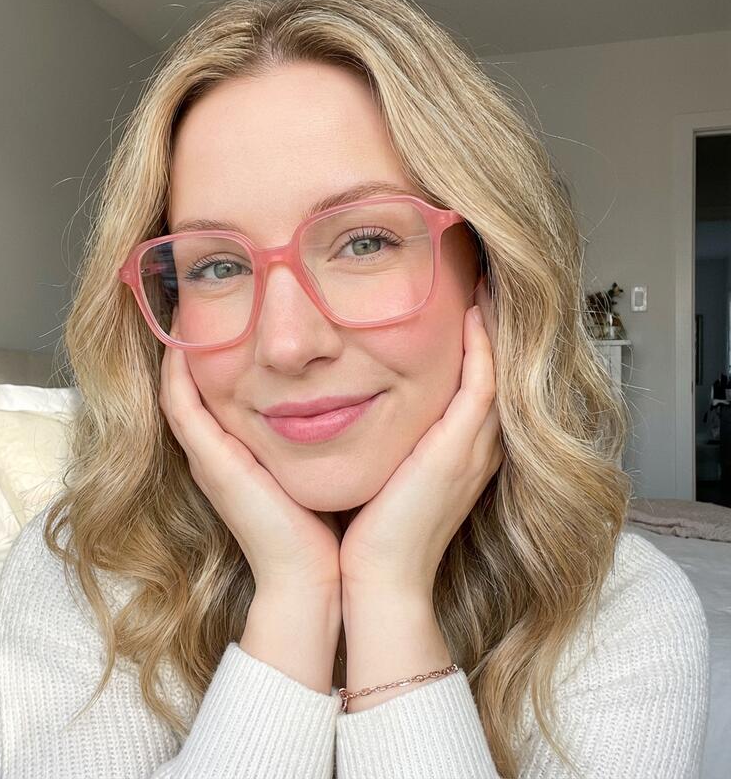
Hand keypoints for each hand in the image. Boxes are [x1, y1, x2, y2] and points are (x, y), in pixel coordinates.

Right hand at [159, 323, 341, 594]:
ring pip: (181, 391)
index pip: (224, 391)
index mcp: (245, 450)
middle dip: (198, 344)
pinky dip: (177, 375)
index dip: (221, 353)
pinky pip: (182, 408)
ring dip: (182, 351)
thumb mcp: (325, 465)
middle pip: (196, 385)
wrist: (316, 576)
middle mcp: (220, 451)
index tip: (234, 314)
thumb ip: (331, 433)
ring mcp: (210, 458)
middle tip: (196, 300)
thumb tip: (360, 393)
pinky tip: (181, 341)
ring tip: (183, 306)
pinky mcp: (212, 464)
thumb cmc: (330, 524)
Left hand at [338, 280, 502, 593]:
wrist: (378, 577)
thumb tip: (360, 405)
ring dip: (493, 328)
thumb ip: (389, 440)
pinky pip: (482, 386)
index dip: (479, 344)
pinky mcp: (460, 451)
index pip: (480, 384)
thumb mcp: (387, 473)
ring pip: (498, 371)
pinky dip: (481, 348)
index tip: (466, 305)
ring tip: (484, 285)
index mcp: (460, 453)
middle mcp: (476, 447)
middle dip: (494, 328)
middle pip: (499, 371)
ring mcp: (474, 449)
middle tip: (487, 283)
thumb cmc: (372, 529)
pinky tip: (473, 312)